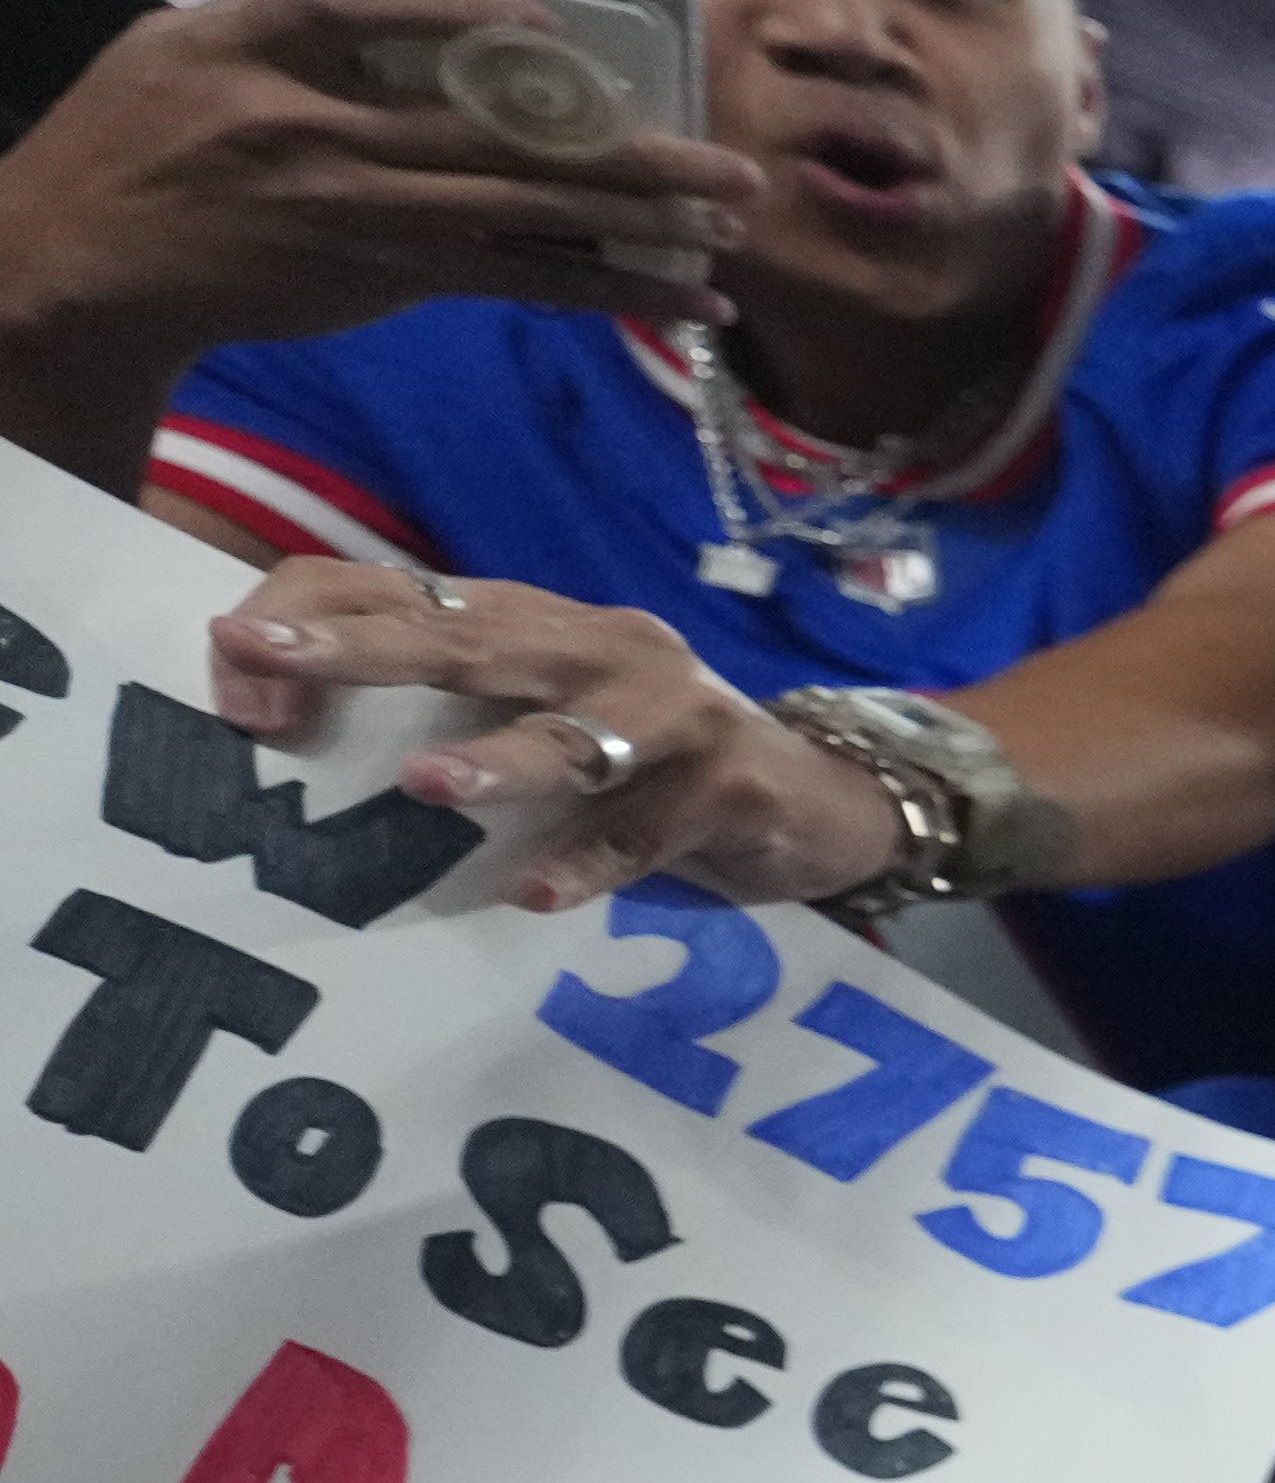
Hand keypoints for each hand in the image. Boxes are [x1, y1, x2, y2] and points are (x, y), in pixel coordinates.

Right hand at [0, 0, 752, 372]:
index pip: (352, 4)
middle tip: (727, 164)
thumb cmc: (135, 146)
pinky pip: (512, 280)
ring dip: (635, 226)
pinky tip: (681, 297)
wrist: (86, 271)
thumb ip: (285, 22)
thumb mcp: (177, 50)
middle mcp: (313, 133)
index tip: (542, 16)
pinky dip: (601, 288)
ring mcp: (359, 214)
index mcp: (249, 52)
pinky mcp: (381, 276)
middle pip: (487, 131)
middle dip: (621, 151)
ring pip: (520, 216)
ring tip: (727, 226)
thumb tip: (412, 2)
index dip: (449, 3)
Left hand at [206, 558, 883, 909]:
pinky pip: (652, 828)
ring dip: (501, 759)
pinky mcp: (737, 783)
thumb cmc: (654, 770)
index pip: (408, 589)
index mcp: (542, 622)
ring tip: (428, 785)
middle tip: (273, 661)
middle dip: (367, 649)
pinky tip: (540, 894)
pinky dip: (595, 860)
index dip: (319, 620)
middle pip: (474, 639)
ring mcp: (679, 711)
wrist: (827, 801)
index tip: (240, 668)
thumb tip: (286, 719)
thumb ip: (446, 712)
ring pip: (577, 733)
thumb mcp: (546, 719)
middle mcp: (606, 646)